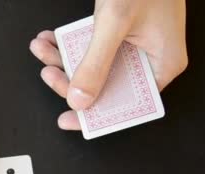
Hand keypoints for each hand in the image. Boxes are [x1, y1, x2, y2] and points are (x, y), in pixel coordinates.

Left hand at [30, 0, 187, 129]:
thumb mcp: (115, 24)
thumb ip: (96, 64)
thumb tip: (79, 99)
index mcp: (161, 65)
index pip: (129, 104)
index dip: (98, 115)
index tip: (71, 119)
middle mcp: (148, 60)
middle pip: (105, 87)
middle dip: (71, 80)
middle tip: (50, 74)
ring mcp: (132, 47)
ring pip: (92, 67)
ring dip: (62, 58)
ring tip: (43, 48)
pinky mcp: (117, 35)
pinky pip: (89, 48)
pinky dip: (68, 43)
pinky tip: (51, 38)